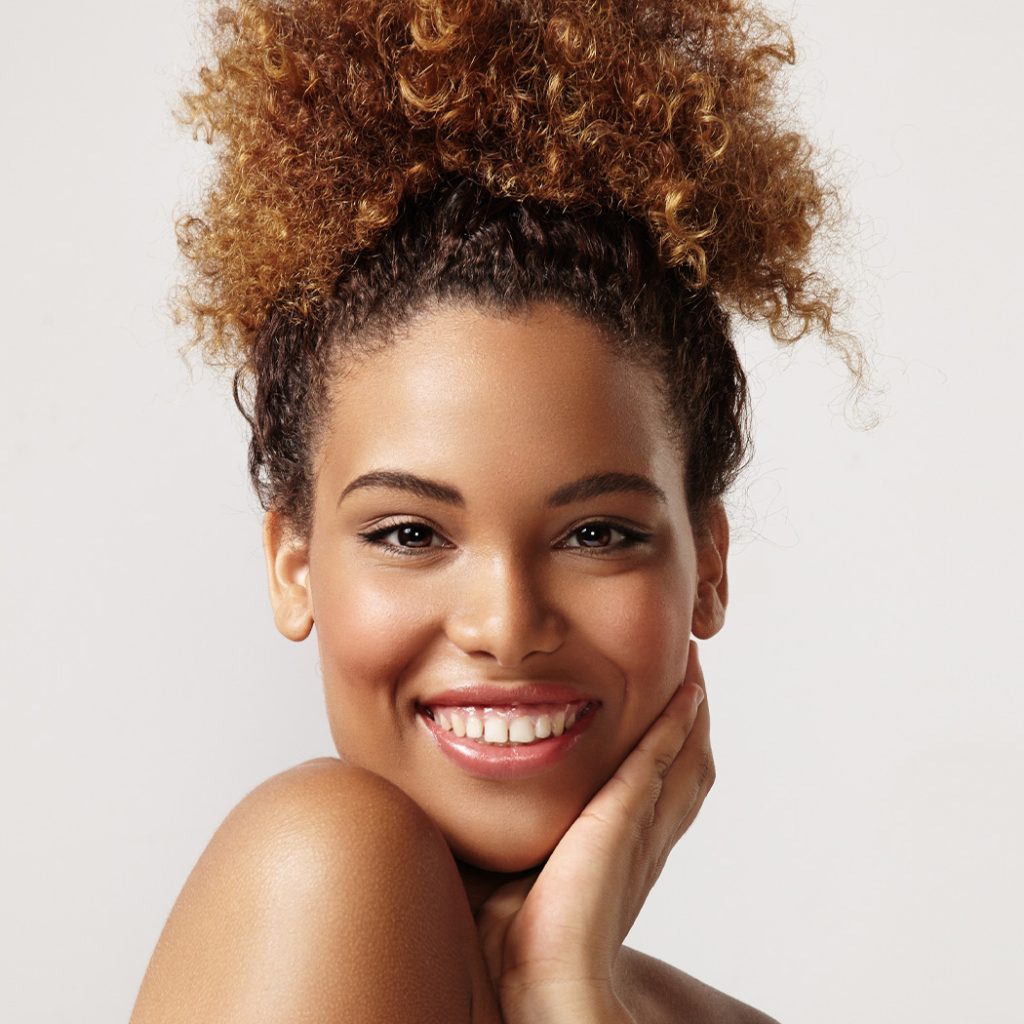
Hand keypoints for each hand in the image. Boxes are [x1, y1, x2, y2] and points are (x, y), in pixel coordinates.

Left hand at [475, 641, 713, 1022]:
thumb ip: (503, 839)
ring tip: (693, 668)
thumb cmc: (516, 945)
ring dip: (691, 714)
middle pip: (686, 768)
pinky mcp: (625, 817)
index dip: (669, 751)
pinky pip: (661, 757)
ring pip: (685, 758)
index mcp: (622, 852)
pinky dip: (676, 724)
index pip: (658, 790)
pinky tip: (684, 693)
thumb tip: (454, 812)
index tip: (667, 710)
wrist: (538, 986)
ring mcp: (641, 826)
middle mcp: (644, 837)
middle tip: (692, 674)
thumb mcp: (512, 873)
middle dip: (691, 722)